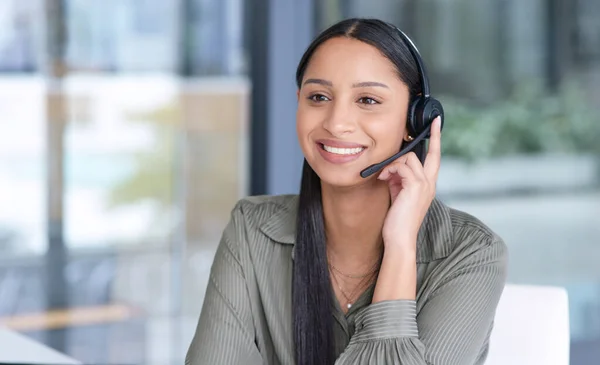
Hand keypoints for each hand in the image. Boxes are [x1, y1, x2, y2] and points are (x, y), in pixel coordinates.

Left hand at [378, 116, 441, 247]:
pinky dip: (389, 170)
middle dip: (433, 136)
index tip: (437, 124)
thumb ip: (399, 179)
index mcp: (428, 185)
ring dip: (393, 164)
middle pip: (432, 154)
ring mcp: (424, 185)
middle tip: (430, 123)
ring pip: (410, 158)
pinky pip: (401, 166)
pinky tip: (383, 179)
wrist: (399, 238)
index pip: (435, 159)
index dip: (436, 141)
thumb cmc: (397, 220)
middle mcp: (430, 184)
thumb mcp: (398, 195)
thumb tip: (392, 167)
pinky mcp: (415, 186)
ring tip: (384, 176)